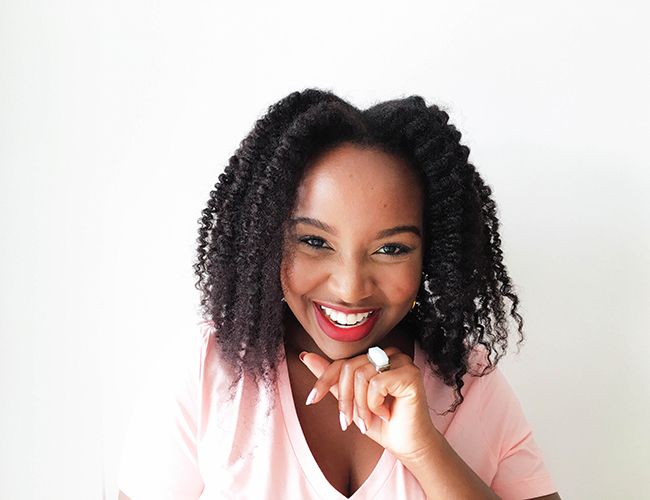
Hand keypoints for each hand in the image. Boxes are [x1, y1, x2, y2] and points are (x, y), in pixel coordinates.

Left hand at [299, 347, 440, 460]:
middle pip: (349, 368)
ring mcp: (401, 361)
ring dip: (361, 406)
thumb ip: (332, 379)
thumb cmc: (381, 422)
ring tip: (370, 419)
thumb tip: (305, 356)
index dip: (323, 381)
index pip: (342, 362)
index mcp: (375, 356)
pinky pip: (377, 383)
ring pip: (361, 376)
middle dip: (345, 400)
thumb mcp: (350, 400)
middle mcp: (389, 353)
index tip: (311, 400)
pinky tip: (387, 412)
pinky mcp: (410, 373)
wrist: (406, 444)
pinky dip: (375, 404)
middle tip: (350, 422)